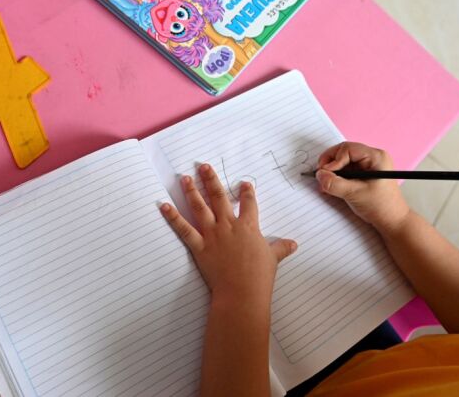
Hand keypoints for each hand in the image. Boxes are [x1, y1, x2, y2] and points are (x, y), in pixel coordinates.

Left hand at [160, 164, 296, 305]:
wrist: (242, 292)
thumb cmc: (259, 276)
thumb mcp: (273, 258)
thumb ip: (281, 248)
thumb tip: (294, 244)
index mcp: (248, 226)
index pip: (249, 203)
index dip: (247, 192)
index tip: (244, 183)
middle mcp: (228, 225)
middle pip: (219, 197)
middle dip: (211, 180)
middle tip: (203, 166)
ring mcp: (212, 234)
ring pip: (200, 207)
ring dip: (192, 191)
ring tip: (184, 178)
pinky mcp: (199, 246)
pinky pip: (184, 229)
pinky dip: (173, 217)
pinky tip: (164, 206)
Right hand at [316, 142, 409, 232]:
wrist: (391, 221)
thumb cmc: (381, 206)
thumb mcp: (354, 194)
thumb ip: (334, 184)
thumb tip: (319, 175)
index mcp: (376, 157)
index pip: (348, 149)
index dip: (333, 160)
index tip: (325, 173)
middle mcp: (372, 158)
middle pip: (344, 152)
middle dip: (331, 163)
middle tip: (322, 174)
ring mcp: (368, 166)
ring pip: (343, 161)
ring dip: (332, 171)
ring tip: (326, 182)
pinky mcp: (363, 174)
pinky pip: (346, 169)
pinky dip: (337, 176)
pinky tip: (332, 186)